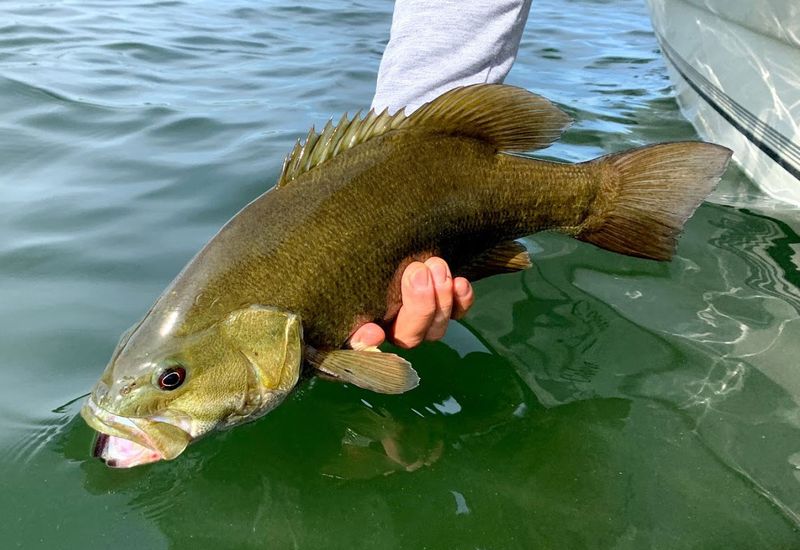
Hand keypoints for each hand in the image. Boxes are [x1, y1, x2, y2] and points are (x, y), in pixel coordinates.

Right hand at [349, 257, 473, 348]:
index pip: (360, 347)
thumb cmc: (357, 252)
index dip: (366, 344)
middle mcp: (390, 329)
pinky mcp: (443, 306)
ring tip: (435, 266)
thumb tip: (371, 335)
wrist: (383, 234)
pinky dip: (461, 300)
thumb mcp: (344, 270)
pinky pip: (458, 313)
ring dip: (440, 298)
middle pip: (408, 337)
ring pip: (436, 328)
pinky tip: (460, 283)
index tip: (373, 331)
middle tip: (416, 272)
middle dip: (418, 306)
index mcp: (359, 324)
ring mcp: (420, 321)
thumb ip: (344, 299)